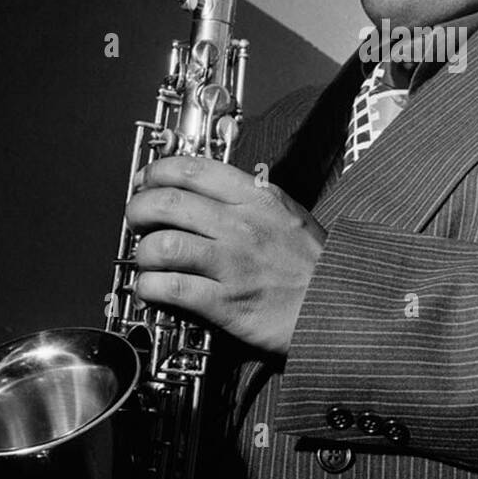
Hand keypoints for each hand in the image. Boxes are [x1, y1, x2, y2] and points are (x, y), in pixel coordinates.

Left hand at [125, 156, 325, 356]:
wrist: (341, 308)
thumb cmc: (317, 266)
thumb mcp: (290, 214)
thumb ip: (251, 198)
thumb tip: (209, 190)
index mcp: (257, 197)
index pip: (191, 169)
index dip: (156, 172)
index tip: (145, 181)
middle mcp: (241, 225)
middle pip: (166, 203)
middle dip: (138, 210)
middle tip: (136, 221)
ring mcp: (232, 263)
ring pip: (162, 245)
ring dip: (143, 253)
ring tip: (147, 260)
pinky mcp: (226, 302)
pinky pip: (170, 288)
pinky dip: (151, 287)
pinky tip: (153, 288)